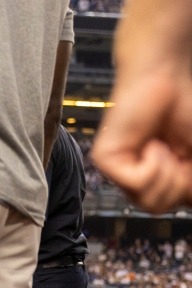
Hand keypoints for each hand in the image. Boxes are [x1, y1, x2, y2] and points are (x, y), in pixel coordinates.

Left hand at [92, 70, 191, 213]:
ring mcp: (115, 171)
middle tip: (175, 152)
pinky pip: (138, 182)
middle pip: (157, 207)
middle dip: (178, 182)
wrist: (166, 79)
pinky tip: (150, 144)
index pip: (172, 204)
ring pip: (149, 201)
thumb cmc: (182, 112)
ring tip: (161, 146)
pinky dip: (154, 163)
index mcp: (151, 179)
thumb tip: (190, 202)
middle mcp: (130, 179)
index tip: (184, 156)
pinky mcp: (104, 161)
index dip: (187, 186)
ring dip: (167, 172)